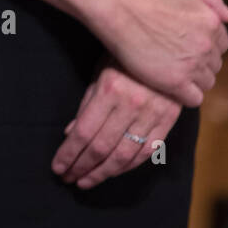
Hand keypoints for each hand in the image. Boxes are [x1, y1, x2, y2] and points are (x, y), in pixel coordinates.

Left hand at [51, 61, 181, 187]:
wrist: (166, 45)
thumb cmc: (125, 57)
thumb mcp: (100, 72)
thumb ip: (87, 104)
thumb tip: (70, 135)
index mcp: (109, 89)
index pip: (84, 132)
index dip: (69, 153)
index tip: (58, 167)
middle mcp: (131, 104)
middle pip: (101, 147)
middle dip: (82, 166)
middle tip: (68, 179)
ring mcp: (152, 113)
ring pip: (124, 155)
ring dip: (103, 173)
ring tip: (86, 181)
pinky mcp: (168, 120)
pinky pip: (147, 152)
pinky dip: (129, 166)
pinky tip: (114, 171)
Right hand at [100, 0, 227, 106]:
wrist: (118, 7)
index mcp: (212, 22)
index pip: (221, 44)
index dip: (205, 45)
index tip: (188, 45)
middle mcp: (206, 45)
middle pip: (215, 64)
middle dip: (200, 62)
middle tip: (178, 58)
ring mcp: (192, 64)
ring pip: (206, 82)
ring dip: (194, 79)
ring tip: (174, 71)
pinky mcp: (175, 81)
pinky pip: (194, 98)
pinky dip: (186, 95)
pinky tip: (172, 86)